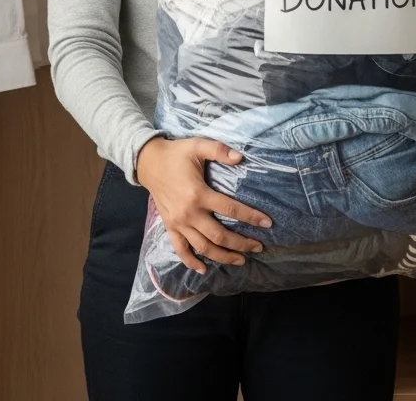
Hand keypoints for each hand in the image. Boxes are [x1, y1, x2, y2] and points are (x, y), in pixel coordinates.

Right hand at [135, 136, 272, 274]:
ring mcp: (178, 223)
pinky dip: (191, 262)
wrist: (148, 162)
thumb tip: (241, 158)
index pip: (230, 209)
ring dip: (223, 256)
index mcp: (198, 194)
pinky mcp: (170, 226)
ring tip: (241, 260)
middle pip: (219, 236)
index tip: (267, 223)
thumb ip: (219, 150)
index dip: (251, 217)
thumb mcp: (198, 145)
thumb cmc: (176, 153)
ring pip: (203, 248)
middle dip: (241, 244)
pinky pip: (180, 249)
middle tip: (258, 247)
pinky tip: (203, 269)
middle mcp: (189, 213)